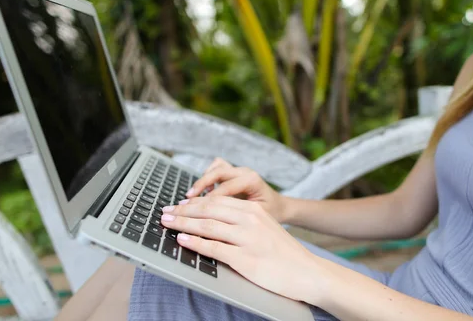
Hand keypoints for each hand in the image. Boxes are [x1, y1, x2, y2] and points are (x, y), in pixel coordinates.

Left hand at [160, 196, 323, 302]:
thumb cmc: (284, 253)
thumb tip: (210, 219)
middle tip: (165, 212)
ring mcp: (248, 238)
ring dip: (183, 224)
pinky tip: (182, 241)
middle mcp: (250, 219)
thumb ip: (241, 220)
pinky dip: (195, 243)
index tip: (177, 205)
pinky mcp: (246, 258)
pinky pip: (215, 248)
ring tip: (167, 223)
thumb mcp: (264, 227)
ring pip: (207, 226)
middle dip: (183, 211)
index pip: (216, 201)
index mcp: (253, 210)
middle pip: (208, 210)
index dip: (192, 202)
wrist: (308, 272)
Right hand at [186, 158, 288, 222]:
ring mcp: (239, 171)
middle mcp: (245, 172)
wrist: (281, 208)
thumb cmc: (271, 216)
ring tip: (191, 195)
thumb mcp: (257, 220)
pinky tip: (202, 193)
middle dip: (200, 186)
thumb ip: (238, 219)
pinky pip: (217, 169)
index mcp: (252, 181)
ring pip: (216, 167)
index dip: (208, 199)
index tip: (195, 211)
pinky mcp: (234, 173)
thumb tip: (215, 226)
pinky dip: (207, 178)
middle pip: (217, 172)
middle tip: (186, 200)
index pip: (225, 187)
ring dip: (202, 180)